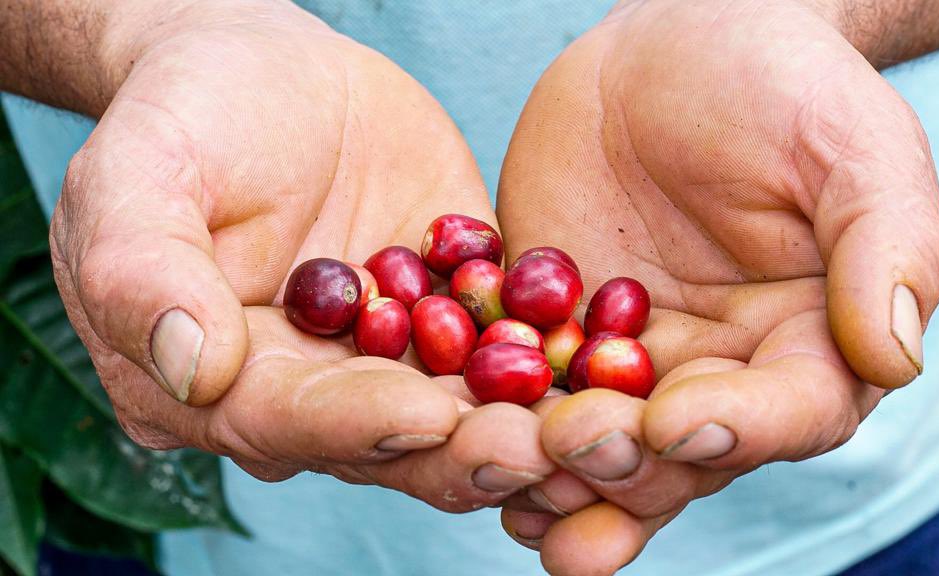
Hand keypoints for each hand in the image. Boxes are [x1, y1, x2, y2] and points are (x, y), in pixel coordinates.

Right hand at [50, 0, 551, 510]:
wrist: (270, 73)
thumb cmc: (188, 116)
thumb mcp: (138, 173)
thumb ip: (144, 273)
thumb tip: (193, 370)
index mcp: (222, 383)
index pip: (290, 418)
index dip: (358, 422)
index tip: (428, 416)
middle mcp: (312, 391)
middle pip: (390, 440)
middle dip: (463, 449)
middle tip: (537, 447)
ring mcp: (391, 359)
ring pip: (463, 410)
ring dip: (527, 422)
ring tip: (592, 423)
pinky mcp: (455, 317)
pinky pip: (509, 346)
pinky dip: (557, 359)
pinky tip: (611, 367)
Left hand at [496, 0, 938, 570]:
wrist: (674, 49)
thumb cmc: (782, 87)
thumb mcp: (852, 147)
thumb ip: (887, 248)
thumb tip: (894, 358)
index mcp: (807, 344)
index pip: (789, 413)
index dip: (739, 428)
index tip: (676, 419)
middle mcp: (721, 372)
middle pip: (683, 451)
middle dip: (628, 460)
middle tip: (571, 440)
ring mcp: (633, 362)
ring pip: (603, 446)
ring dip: (558, 475)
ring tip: (513, 482)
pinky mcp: (558, 336)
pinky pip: (530, 394)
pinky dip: (501, 426)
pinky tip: (462, 446)